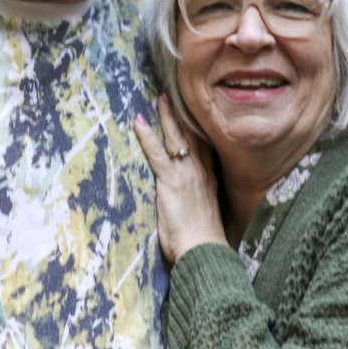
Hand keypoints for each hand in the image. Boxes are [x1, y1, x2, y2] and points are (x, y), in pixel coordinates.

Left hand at [133, 94, 226, 264]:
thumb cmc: (203, 242)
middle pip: (192, 136)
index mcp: (209, 180)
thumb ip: (197, 203)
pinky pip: (156, 153)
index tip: (193, 114)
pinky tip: (138, 122)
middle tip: (174, 97)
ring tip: (160, 99)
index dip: (198, 129)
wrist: (204, 251)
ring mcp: (186, 174)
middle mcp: (200, 172)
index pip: (204, 147)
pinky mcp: (170, 181)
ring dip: (166, 117)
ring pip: (176, 138)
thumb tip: (190, 203)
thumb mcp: (204, 216)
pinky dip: (146, 136)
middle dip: (183, 115)